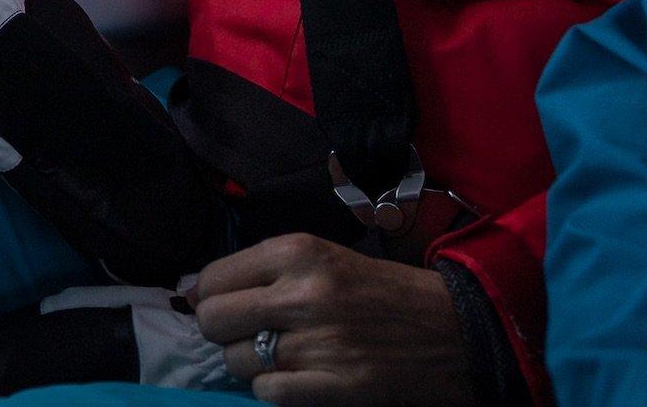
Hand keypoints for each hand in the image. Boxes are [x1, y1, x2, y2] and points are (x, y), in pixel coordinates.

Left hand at [191, 234, 472, 404]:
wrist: (452, 329)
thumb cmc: (380, 291)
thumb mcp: (322, 260)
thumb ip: (261, 272)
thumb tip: (194, 295)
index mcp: (297, 252)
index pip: (213, 278)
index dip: (210, 296)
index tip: (223, 305)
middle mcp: (301, 294)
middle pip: (213, 321)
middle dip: (221, 331)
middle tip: (248, 333)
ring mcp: (317, 343)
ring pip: (238, 361)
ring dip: (251, 362)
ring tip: (283, 354)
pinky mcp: (333, 386)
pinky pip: (267, 392)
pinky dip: (274, 388)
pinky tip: (299, 376)